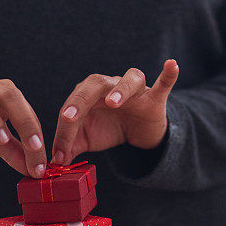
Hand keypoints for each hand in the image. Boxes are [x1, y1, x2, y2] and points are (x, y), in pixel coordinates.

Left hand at [50, 60, 178, 164]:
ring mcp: (135, 91)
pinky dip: (168, 74)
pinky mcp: (156, 99)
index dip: (65, 128)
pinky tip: (172, 64)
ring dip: (120, 89)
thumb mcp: (88, 139)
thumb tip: (53, 161)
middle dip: (80, 100)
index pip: (74, 105)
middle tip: (69, 118)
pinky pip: (163, 83)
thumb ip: (70, 147)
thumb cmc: (109, 128)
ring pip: (130, 79)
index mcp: (90, 94)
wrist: (139, 133)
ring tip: (112, 102)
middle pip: (95, 83)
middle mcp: (111, 86)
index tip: (60, 151)